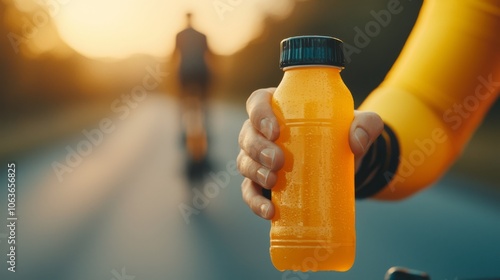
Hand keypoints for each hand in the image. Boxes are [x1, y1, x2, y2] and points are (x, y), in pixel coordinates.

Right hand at [237, 88, 383, 219]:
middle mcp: (262, 131)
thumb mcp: (360, 125)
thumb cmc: (343, 135)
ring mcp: (259, 158)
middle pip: (247, 134)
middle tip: (278, 161)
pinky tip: (269, 211)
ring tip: (273, 181)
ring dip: (254, 172)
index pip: (258, 102)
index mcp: (279, 108)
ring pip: (244, 162)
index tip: (275, 131)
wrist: (343, 165)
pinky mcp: (261, 183)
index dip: (259, 114)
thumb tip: (356, 143)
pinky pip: (249, 191)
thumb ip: (366, 125)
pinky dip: (254, 202)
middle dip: (258, 148)